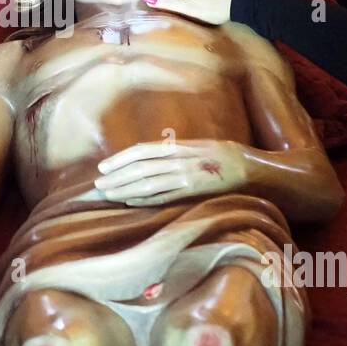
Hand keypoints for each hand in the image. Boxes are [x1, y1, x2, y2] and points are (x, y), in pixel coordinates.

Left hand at [96, 139, 247, 205]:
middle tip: (98, 185)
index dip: (119, 159)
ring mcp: (186, 178)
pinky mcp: (193, 193)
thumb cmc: (221, 154)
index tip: (102, 166)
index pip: (141, 151)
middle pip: (140, 169)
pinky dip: (144, 199)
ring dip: (125, 189)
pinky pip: (164, 198)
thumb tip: (145, 154)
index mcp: (178, 146)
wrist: (248, 167)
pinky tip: (129, 201)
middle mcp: (179, 161)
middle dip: (116, 177)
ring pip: (148, 184)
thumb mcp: (195, 144)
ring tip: (107, 193)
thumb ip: (171, 149)